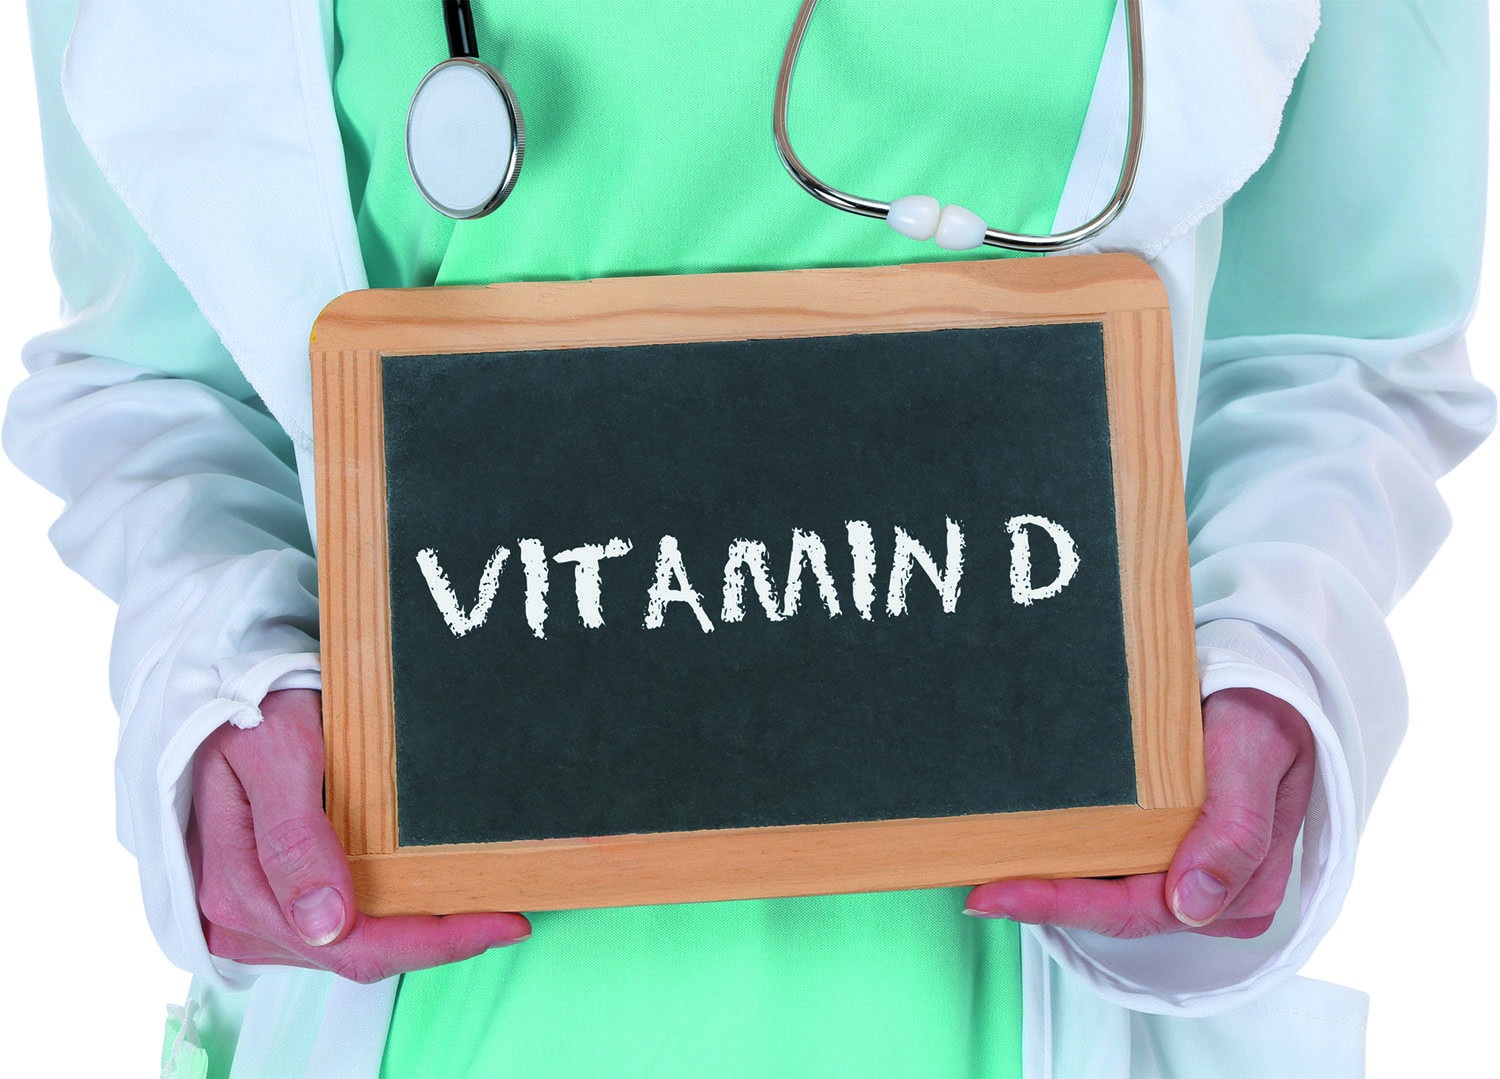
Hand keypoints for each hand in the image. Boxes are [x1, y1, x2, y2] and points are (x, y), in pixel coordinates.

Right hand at [188, 688, 530, 982]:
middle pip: (360, 955)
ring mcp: (259, 916)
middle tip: (510, 915)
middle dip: (438, 940)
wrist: (222, 692)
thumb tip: (327, 926)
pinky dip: (392, 914)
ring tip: (481, 902)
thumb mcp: (275, 754)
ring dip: (417, 930)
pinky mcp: (275, 902)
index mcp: (242, 891)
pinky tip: (429, 889)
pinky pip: (344, 928)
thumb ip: (294, 838)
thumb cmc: (252, 713)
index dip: (435, 942)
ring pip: (355, 947)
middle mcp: (243, 919)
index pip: (355, 946)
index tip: (502, 922)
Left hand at [965, 687, 1314, 938]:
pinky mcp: (1162, 849)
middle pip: (1112, 910)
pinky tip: (1019, 849)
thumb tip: (1194, 904)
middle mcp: (1210, 896)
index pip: (1139, 911)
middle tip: (973, 891)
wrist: (1268, 685)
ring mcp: (1184, 874)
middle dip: (1041, 902)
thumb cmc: (1265, 716)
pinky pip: (1105, 865)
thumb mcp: (1255, 754)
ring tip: (979, 873)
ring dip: (1046, 884)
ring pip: (1104, 892)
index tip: (997, 895)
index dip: (1064, 907)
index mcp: (1240, 891)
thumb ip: (1235, 828)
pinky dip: (1063, 860)